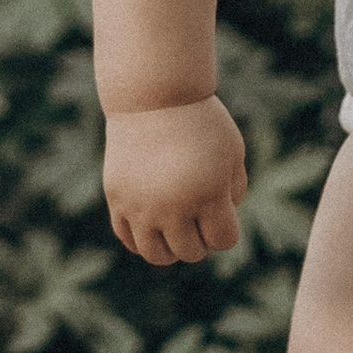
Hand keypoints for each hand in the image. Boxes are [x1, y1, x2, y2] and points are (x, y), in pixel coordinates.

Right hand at [105, 99, 247, 263]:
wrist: (153, 96)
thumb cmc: (200, 121)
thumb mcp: (232, 152)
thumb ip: (234, 192)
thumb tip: (219, 229)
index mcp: (207, 193)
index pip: (223, 241)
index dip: (226, 229)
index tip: (220, 209)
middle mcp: (172, 206)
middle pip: (191, 252)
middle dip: (201, 238)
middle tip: (198, 213)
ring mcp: (141, 205)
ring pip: (157, 256)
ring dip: (172, 247)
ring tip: (175, 225)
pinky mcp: (117, 199)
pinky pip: (129, 239)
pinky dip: (143, 239)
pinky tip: (153, 223)